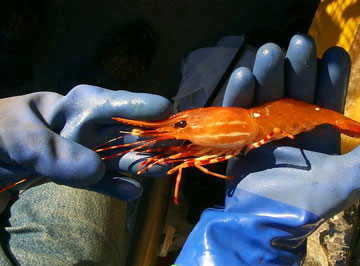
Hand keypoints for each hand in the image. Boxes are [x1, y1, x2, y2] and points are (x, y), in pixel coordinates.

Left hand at [0, 85, 171, 199]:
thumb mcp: (22, 135)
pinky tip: (132, 192)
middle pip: (135, 131)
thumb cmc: (0, 130)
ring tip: (162, 171)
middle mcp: (96, 125)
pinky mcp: (83, 172)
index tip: (175, 123)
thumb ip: (55, 152)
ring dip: (144, 164)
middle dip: (158, 140)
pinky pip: (106, 180)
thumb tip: (97, 170)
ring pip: (125, 157)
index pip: (127, 103)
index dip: (155, 110)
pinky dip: (119, 187)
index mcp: (85, 104)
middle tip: (179, 150)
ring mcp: (92, 150)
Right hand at [176, 34, 359, 264]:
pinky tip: (243, 76)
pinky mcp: (239, 135)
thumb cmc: (307, 204)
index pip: (327, 97)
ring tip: (270, 52)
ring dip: (268, 73)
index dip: (331, 76)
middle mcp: (292, 126)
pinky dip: (240, 94)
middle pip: (295, 89)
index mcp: (318, 133)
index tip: (334, 54)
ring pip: (267, 93)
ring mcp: (264, 128)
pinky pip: (239, 110)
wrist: (266, 224)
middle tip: (298, 43)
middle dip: (298, 66)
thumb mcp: (350, 181)